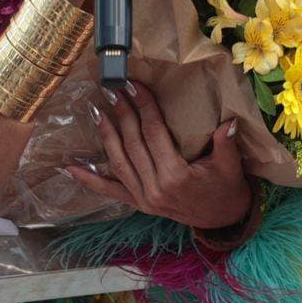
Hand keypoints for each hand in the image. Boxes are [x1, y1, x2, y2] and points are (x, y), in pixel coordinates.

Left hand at [67, 81, 251, 228]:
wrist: (223, 219)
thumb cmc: (227, 188)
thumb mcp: (231, 166)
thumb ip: (226, 144)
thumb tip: (228, 121)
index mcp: (176, 177)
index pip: (154, 133)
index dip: (144, 106)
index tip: (134, 84)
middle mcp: (155, 189)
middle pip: (133, 143)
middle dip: (123, 113)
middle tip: (113, 89)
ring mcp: (144, 198)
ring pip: (119, 162)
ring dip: (106, 135)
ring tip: (96, 110)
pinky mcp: (138, 204)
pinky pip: (110, 191)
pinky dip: (89, 179)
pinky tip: (70, 168)